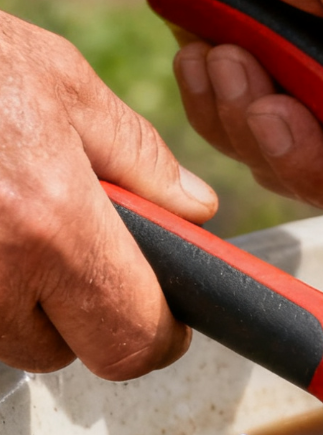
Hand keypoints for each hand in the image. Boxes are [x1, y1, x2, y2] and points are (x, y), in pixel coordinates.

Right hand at [0, 13, 212, 378]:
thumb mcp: (60, 81)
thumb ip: (137, 156)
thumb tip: (193, 208)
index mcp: (50, 220)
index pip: (132, 339)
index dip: (158, 334)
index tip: (163, 316)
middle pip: (64, 352)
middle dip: (84, 317)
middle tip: (76, 251)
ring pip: (6, 340)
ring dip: (22, 302)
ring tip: (13, 219)